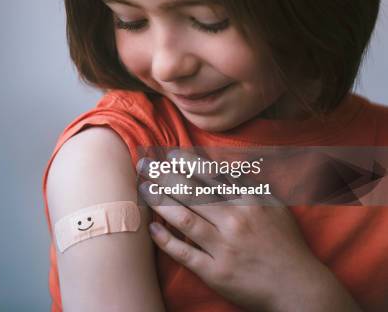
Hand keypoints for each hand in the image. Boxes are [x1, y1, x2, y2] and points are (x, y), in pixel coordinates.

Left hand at [137, 149, 360, 311]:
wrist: (298, 287)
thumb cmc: (285, 244)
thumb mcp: (274, 206)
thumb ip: (249, 184)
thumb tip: (224, 164)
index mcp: (249, 202)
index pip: (210, 176)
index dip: (186, 163)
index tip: (168, 154)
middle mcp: (234, 221)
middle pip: (191, 193)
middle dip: (163, 175)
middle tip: (143, 165)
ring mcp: (224, 248)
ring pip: (184, 219)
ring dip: (159, 202)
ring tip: (142, 189)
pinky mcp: (215, 273)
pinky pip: (184, 254)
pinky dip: (166, 241)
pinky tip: (151, 229)